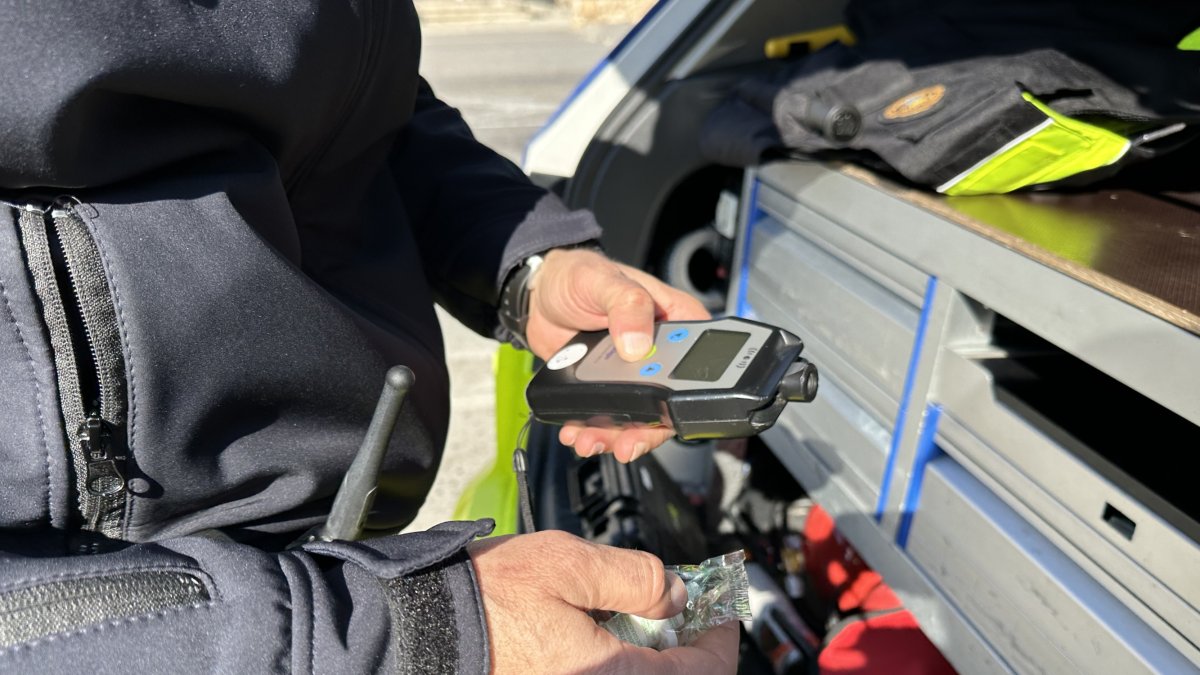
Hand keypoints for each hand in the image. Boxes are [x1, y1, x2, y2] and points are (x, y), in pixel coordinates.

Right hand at [469, 530, 738, 673]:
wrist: (423, 625)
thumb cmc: (487, 597)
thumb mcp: (570, 564)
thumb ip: (637, 577)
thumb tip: (675, 593)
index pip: (700, 673)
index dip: (722, 636)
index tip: (722, 605)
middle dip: (689, 644)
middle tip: (683, 604)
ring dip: (655, 652)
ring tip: (643, 609)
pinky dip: (622, 658)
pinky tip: (606, 624)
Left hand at [524, 248, 709, 462]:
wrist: (538, 295)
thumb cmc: (577, 276)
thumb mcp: (604, 281)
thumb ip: (626, 305)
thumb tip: (637, 342)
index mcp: (676, 320)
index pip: (694, 364)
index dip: (681, 396)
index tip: (658, 416)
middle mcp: (661, 350)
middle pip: (667, 401)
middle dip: (643, 429)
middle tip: (622, 443)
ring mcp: (635, 371)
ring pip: (638, 414)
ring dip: (615, 434)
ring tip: (591, 440)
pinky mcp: (609, 384)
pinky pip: (611, 414)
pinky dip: (596, 428)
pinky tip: (579, 432)